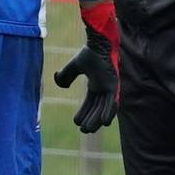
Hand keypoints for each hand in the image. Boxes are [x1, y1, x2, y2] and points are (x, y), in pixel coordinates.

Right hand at [54, 0, 119, 132]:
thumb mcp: (74, 67)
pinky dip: (108, 112)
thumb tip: (60, 85)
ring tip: (89, 130)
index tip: (76, 122)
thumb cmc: (89, 53)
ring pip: (104, 108)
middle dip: (90, 120)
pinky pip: (112, 102)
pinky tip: (104, 122)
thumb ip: (66, 75)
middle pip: (97, 108)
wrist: (98, 44)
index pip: (90, 103)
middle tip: (83, 130)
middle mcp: (104, 88)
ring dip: (97, 120)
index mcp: (97, 84)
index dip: (83, 112)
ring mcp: (110, 87)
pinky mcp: (114, 86)